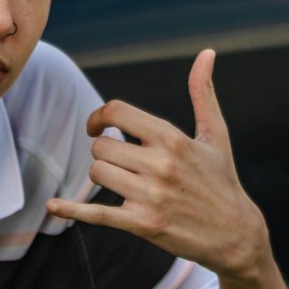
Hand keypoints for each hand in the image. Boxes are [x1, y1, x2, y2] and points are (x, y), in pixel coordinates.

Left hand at [46, 51, 269, 280]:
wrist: (236, 234)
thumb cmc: (223, 181)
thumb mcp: (216, 135)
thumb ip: (203, 93)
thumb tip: (206, 54)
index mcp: (173, 138)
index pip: (118, 112)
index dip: (99, 116)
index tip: (97, 126)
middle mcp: (160, 165)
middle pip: (101, 147)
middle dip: (105, 154)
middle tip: (121, 164)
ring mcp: (150, 196)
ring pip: (98, 174)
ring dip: (103, 177)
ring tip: (123, 183)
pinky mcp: (143, 224)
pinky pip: (97, 214)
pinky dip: (71, 210)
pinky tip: (53, 207)